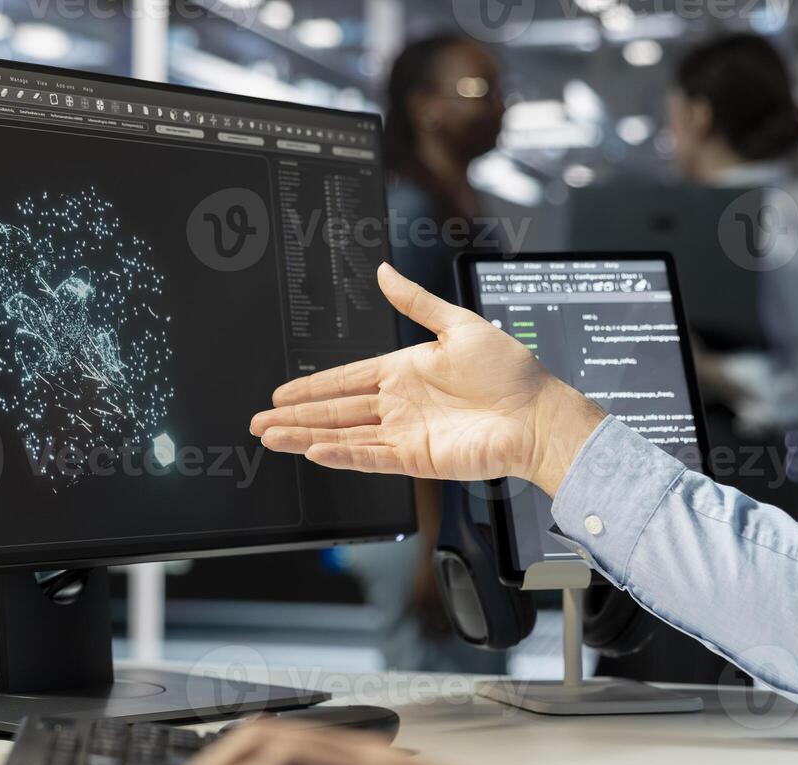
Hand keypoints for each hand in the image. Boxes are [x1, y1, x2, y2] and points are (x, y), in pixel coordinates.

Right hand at [250, 264, 606, 495]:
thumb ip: (417, 303)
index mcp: (405, 371)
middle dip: (295, 415)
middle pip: (335, 410)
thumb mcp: (458, 325)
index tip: (280, 392)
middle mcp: (399, 404)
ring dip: (306, 436)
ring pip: (343, 435)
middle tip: (259, 421)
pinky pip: (370, 456)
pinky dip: (342, 455)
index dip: (311, 386)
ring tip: (271, 437)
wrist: (539, 414)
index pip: (345, 379)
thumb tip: (386, 273)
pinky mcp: (416, 458)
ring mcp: (405, 433)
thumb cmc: (510, 371)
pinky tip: (314, 451)